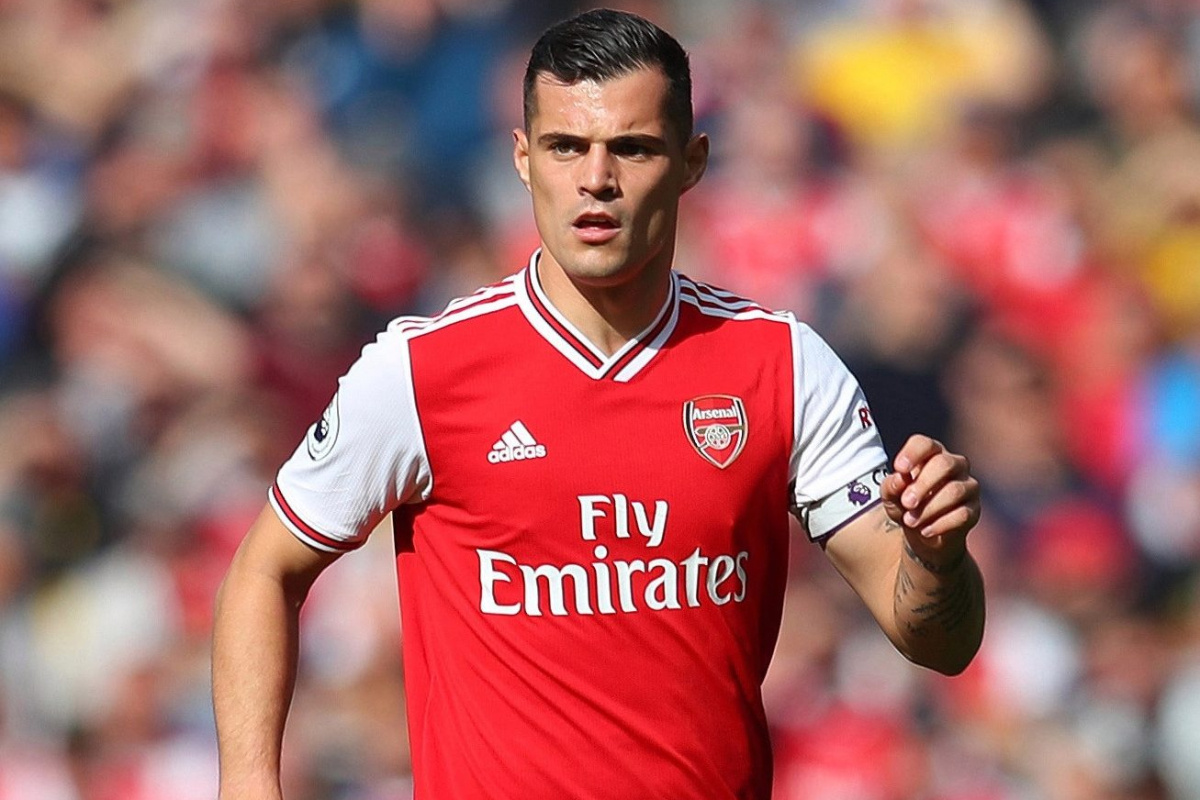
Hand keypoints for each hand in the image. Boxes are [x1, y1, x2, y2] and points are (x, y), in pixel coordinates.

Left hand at [881, 435, 979, 561]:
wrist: (923, 533)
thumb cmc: (906, 506)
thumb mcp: (891, 497)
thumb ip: (891, 486)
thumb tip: (900, 479)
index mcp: (931, 454)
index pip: (925, 444)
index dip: (912, 453)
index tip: (899, 469)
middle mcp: (955, 465)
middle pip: (944, 464)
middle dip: (923, 484)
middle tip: (906, 503)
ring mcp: (968, 486)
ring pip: (954, 491)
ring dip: (929, 508)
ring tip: (910, 521)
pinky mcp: (974, 509)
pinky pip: (962, 514)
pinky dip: (940, 524)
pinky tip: (925, 531)